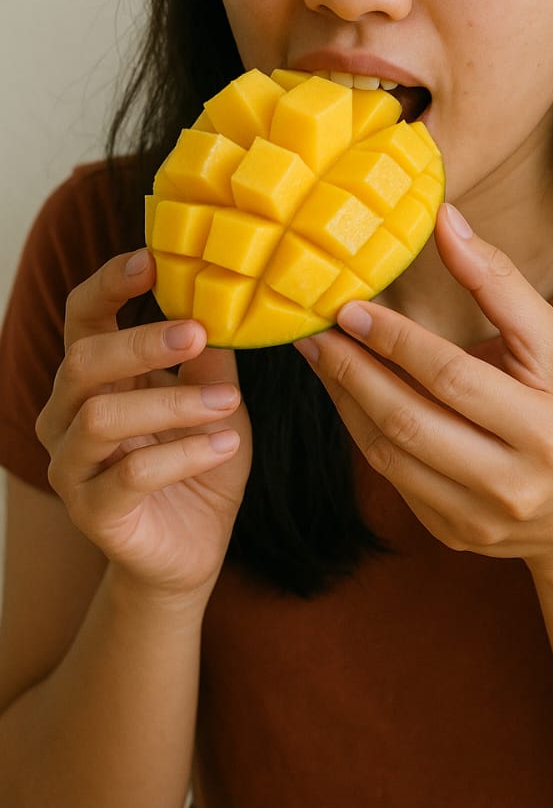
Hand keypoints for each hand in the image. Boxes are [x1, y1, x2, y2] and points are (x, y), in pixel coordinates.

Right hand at [36, 248, 251, 600]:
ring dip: (173, 403)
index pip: (83, 317)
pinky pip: (130, 474)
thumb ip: (211, 355)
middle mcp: (68, 415)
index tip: (151, 260)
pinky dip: (183, 455)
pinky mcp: (92, 512)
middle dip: (140, 342)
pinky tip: (224, 444)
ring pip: (102, 418)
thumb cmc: (198, 459)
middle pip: (82, 361)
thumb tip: (228, 296)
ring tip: (228, 403)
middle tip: (196, 331)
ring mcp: (72, 465)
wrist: (192, 547)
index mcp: (95, 376)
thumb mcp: (215, 398)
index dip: (109, 284)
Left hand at [295, 204, 552, 577]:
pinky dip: (364, 432)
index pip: (453, 378)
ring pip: (389, 455)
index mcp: (548, 432)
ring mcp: (479, 519)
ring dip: (346, 401)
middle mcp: (513, 485)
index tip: (351, 306)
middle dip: (353, 371)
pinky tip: (348, 394)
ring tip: (320, 356)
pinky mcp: (454, 535)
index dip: (396, 340)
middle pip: (410, 422)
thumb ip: (500, 282)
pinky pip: (393, 479)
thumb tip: (444, 219)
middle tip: (315, 330)